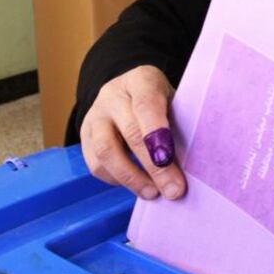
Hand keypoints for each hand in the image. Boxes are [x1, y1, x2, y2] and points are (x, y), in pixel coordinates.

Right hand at [79, 65, 187, 199]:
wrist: (129, 93)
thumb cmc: (162, 103)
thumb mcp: (175, 102)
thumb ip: (179, 126)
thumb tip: (189, 168)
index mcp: (141, 80)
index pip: (147, 104)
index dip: (157, 133)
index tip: (169, 159)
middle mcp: (113, 94)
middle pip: (129, 132)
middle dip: (153, 167)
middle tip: (173, 190)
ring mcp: (95, 114)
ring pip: (106, 150)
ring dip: (132, 178)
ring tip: (153, 193)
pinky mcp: (84, 136)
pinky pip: (95, 164)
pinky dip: (117, 180)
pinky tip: (138, 185)